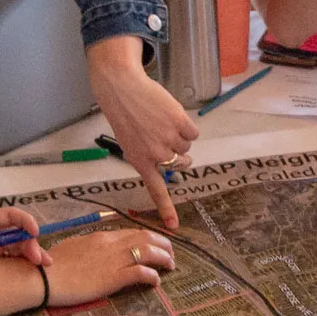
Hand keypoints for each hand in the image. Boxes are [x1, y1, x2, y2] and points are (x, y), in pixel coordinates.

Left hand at [0, 207, 50, 266]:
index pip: (9, 216)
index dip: (25, 221)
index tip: (34, 232)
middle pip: (18, 233)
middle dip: (31, 242)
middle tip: (37, 258)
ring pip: (19, 247)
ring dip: (32, 253)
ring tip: (44, 264)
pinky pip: (12, 261)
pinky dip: (25, 264)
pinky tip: (34, 270)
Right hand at [43, 226, 175, 307]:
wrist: (44, 277)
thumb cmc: (52, 265)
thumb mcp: (73, 248)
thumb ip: (89, 247)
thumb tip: (96, 249)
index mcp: (101, 237)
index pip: (132, 233)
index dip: (149, 238)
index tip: (156, 245)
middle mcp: (111, 245)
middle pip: (146, 237)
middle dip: (164, 244)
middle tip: (171, 254)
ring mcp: (113, 260)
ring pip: (149, 251)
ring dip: (164, 258)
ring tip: (171, 266)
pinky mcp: (113, 277)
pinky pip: (141, 272)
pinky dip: (153, 276)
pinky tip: (156, 282)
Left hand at [88, 38, 200, 228]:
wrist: (123, 89)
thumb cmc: (126, 115)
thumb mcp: (130, 143)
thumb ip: (148, 156)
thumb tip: (171, 162)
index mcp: (140, 162)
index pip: (156, 190)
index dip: (166, 209)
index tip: (174, 226)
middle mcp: (156, 155)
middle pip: (181, 163)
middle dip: (179, 154)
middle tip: (164, 137)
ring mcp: (168, 140)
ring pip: (187, 146)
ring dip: (180, 135)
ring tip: (161, 122)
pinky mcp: (179, 123)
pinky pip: (193, 133)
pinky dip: (187, 125)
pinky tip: (171, 116)